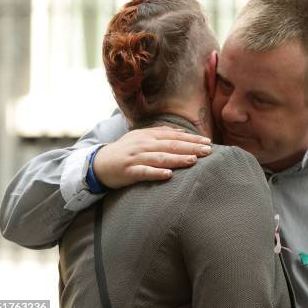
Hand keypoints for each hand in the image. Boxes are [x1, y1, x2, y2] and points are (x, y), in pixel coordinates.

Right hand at [93, 126, 211, 188]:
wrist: (98, 163)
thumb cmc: (125, 150)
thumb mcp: (142, 137)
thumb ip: (161, 133)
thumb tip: (182, 132)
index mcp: (149, 136)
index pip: (174, 136)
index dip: (192, 139)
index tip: (208, 142)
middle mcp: (144, 145)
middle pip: (170, 145)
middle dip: (190, 147)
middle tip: (208, 151)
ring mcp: (136, 158)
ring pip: (160, 158)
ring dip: (177, 159)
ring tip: (193, 160)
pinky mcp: (128, 171)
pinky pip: (144, 172)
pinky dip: (156, 173)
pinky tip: (168, 174)